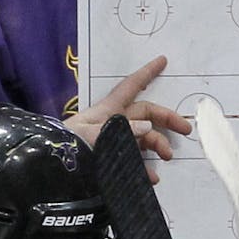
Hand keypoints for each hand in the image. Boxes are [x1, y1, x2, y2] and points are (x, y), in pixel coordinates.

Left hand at [65, 56, 190, 181]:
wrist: (52, 173)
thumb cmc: (67, 147)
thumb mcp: (92, 135)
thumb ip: (121, 130)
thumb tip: (148, 126)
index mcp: (107, 110)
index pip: (131, 86)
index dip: (146, 73)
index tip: (162, 60)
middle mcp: (113, 123)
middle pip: (146, 114)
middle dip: (167, 119)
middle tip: (186, 130)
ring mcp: (113, 141)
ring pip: (143, 139)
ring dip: (158, 146)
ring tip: (167, 158)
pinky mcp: (111, 160)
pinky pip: (133, 161)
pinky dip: (145, 169)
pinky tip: (151, 178)